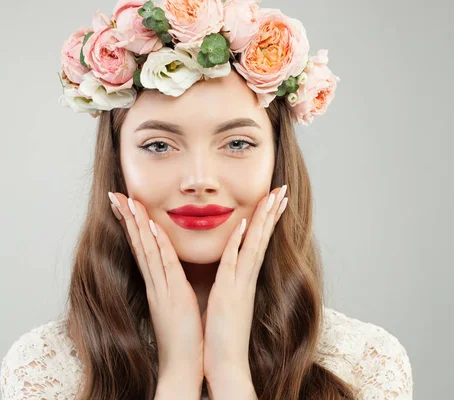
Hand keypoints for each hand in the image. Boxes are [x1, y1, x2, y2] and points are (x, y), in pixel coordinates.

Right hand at [108, 192, 204, 383]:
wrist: (181, 366)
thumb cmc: (184, 337)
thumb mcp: (179, 305)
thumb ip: (174, 287)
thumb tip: (175, 275)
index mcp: (158, 285)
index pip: (143, 249)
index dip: (134, 226)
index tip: (127, 205)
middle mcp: (156, 284)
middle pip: (138, 245)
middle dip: (127, 219)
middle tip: (116, 195)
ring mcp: (161, 289)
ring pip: (146, 251)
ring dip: (137, 225)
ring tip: (127, 202)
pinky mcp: (172, 296)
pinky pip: (164, 266)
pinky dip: (157, 246)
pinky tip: (152, 228)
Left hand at [202, 185, 288, 394]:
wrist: (227, 366)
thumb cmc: (224, 337)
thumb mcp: (228, 303)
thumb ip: (231, 285)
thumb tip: (232, 273)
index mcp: (245, 279)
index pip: (260, 242)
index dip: (268, 220)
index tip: (276, 200)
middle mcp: (246, 278)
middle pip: (262, 238)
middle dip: (272, 212)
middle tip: (283, 188)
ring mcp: (239, 284)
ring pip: (254, 244)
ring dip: (263, 219)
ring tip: (274, 196)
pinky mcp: (227, 293)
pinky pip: (233, 262)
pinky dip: (240, 242)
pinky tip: (245, 223)